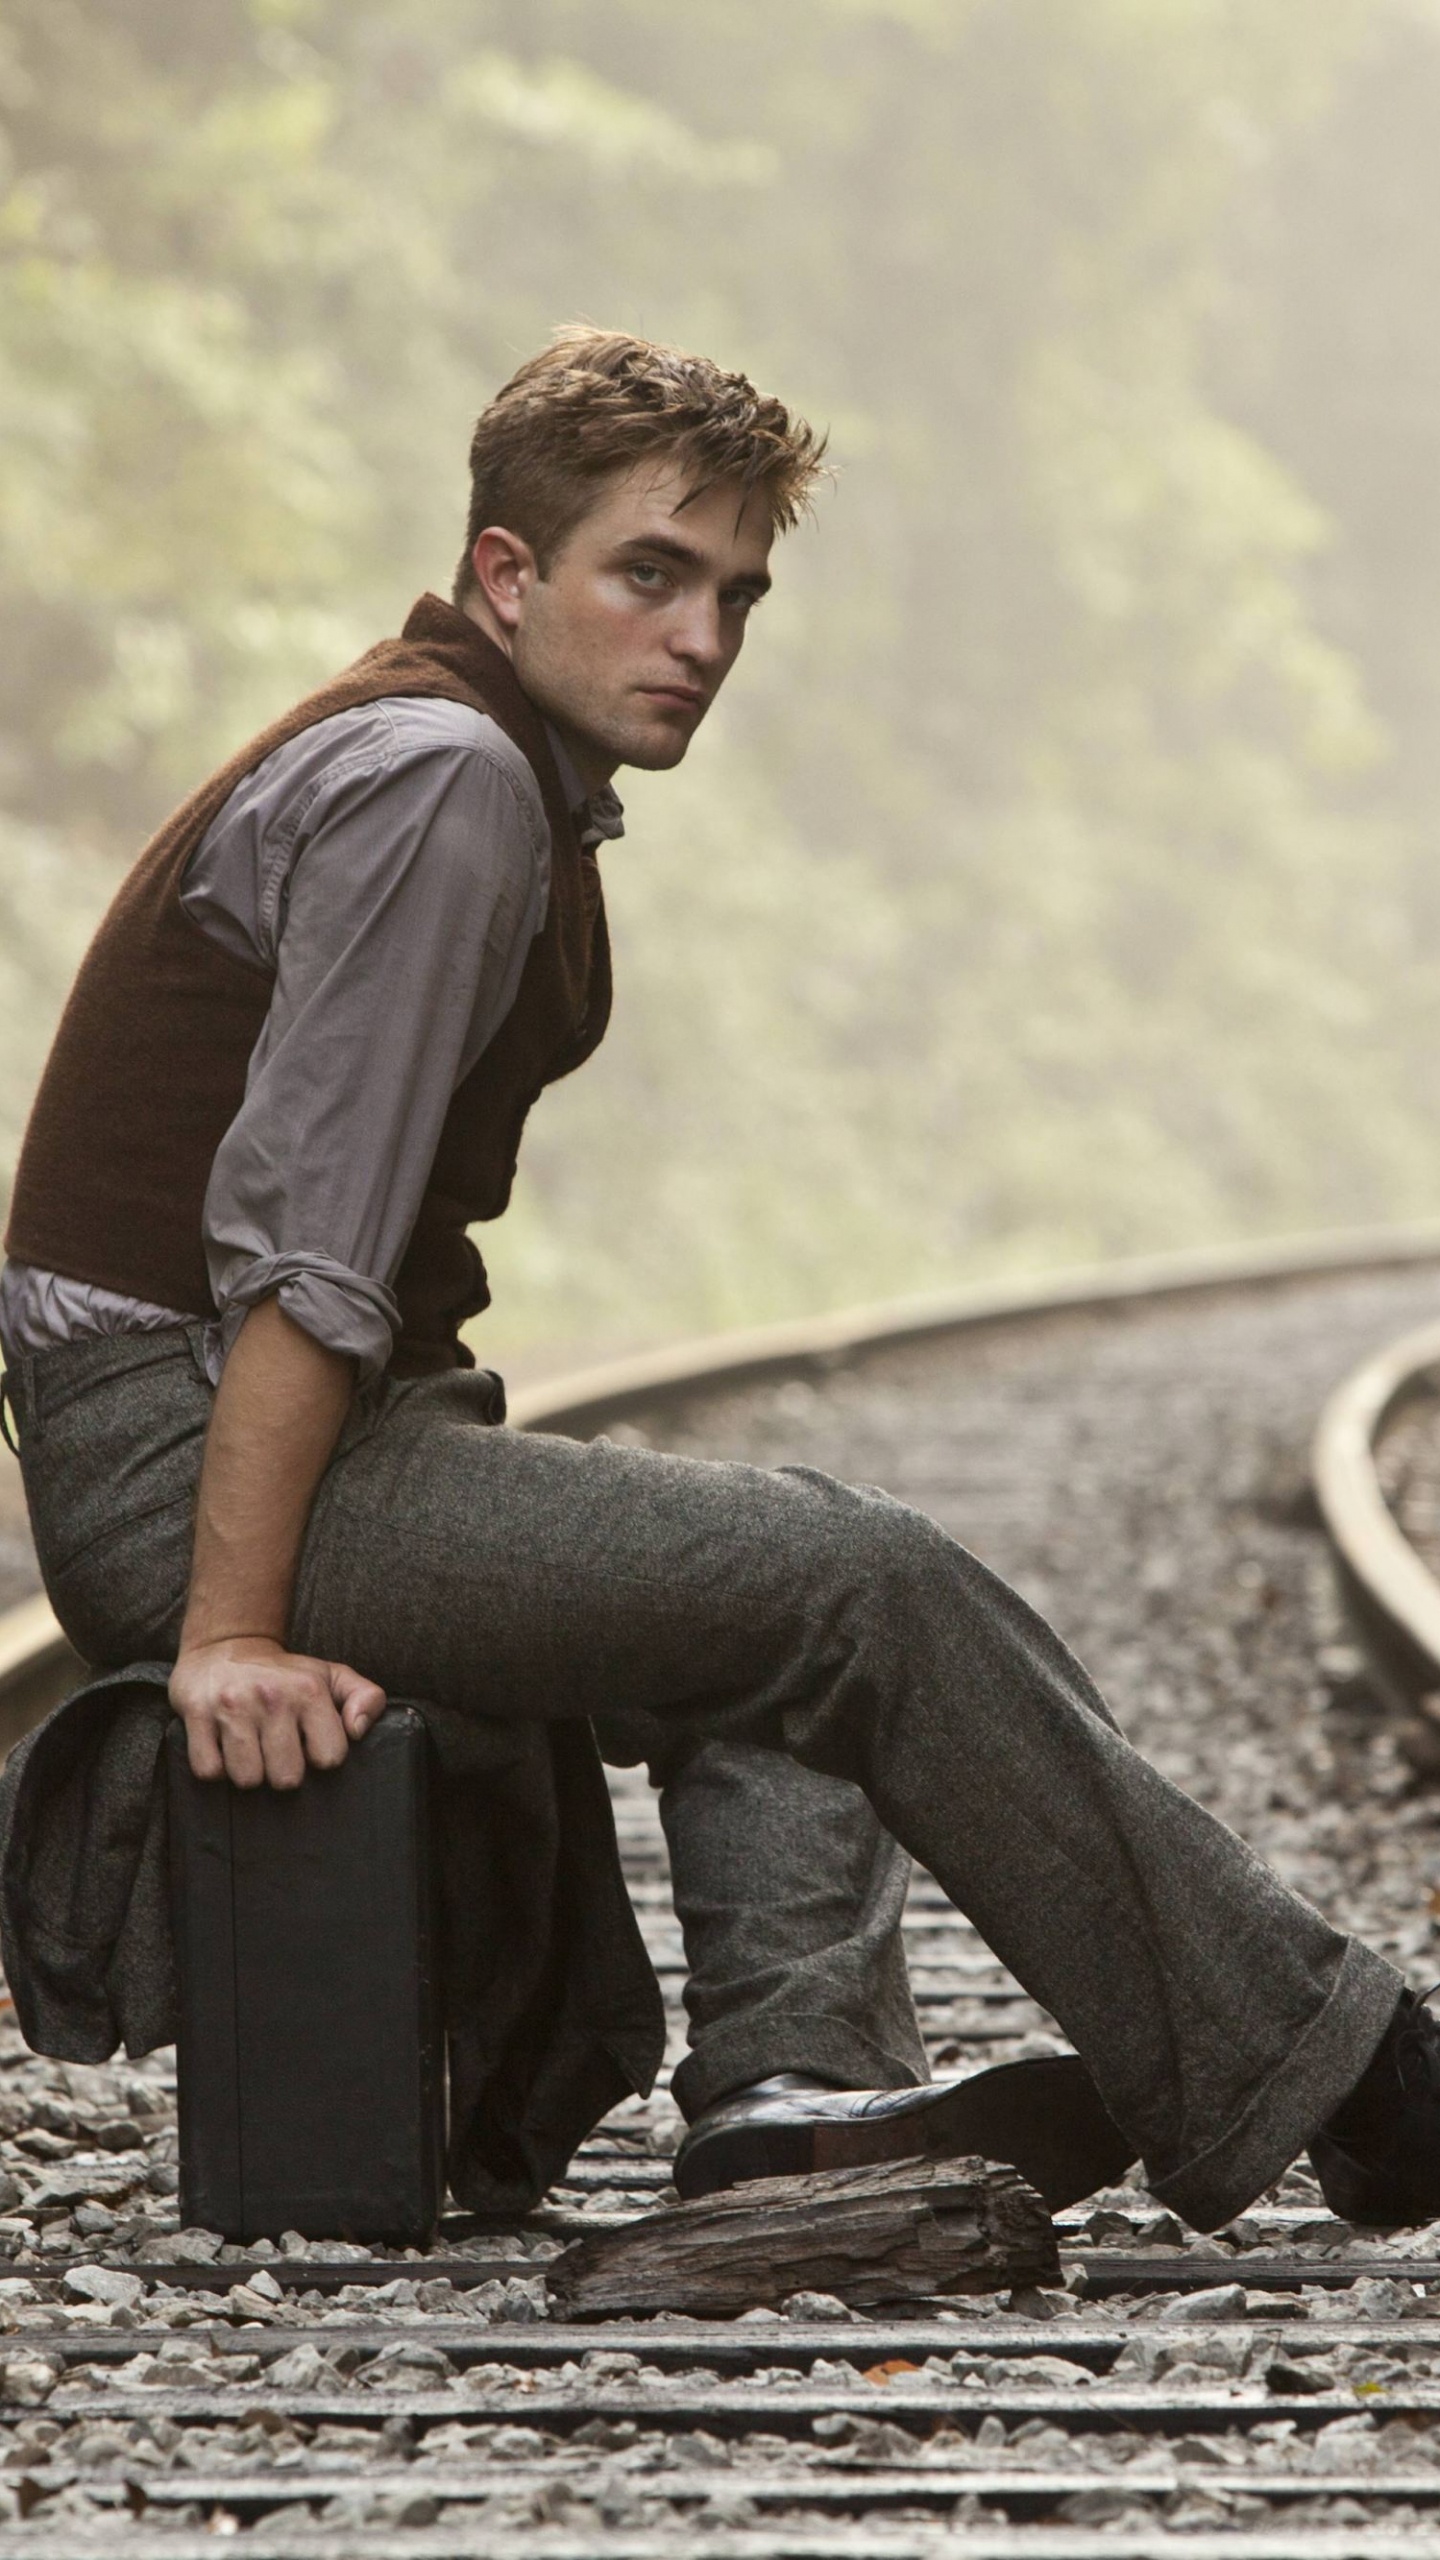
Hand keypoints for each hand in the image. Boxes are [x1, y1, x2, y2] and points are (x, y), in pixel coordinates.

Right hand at [169, 1637, 385, 1788]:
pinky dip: (215, 1768)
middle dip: (282, 1771)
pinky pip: (208, 1771)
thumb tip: (358, 1731)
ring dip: (248, 1773)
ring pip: (247, 1780)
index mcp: (309, 1690)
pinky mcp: (195, 1713)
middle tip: (275, 1750)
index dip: (320, 1757)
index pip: (329, 1757)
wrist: (224, 1645)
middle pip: (287, 1778)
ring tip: (250, 1749)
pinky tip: (223, 1748)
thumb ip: (366, 1698)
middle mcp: (272, 1697)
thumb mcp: (331, 1676)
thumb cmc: (283, 1673)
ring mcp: (232, 1706)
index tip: (308, 1744)